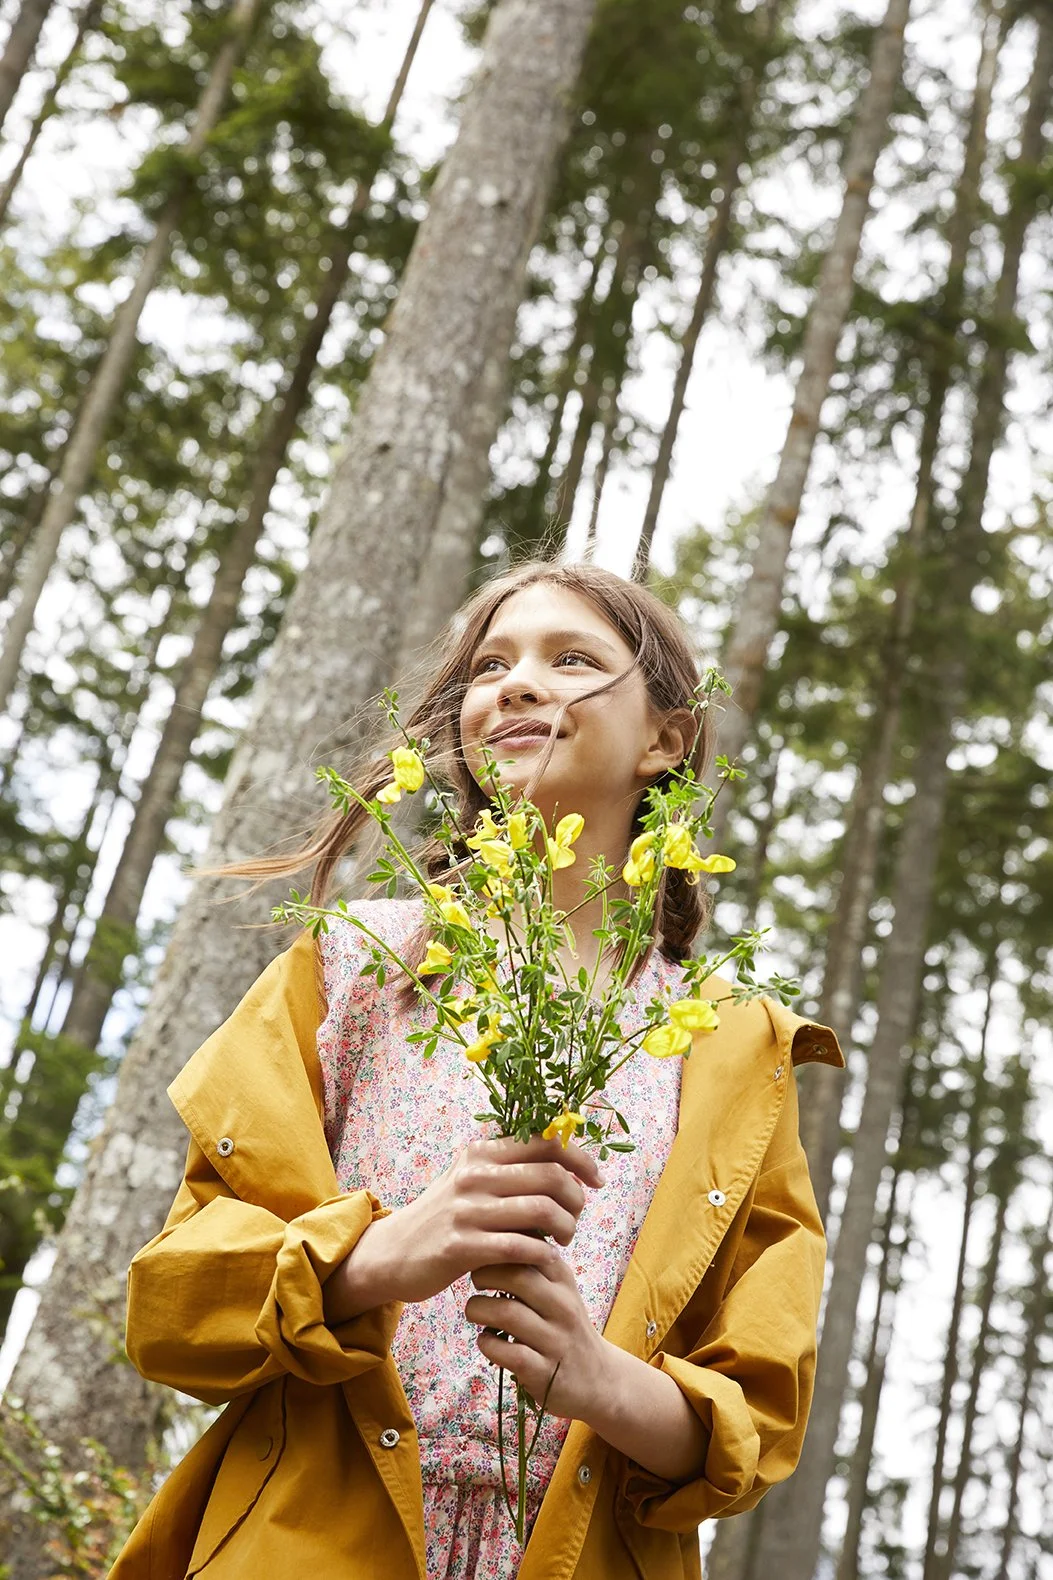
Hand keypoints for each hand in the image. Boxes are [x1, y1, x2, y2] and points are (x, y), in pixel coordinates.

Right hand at [323, 1134, 603, 1322]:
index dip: (581, 1158)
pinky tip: (545, 1260)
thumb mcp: (471, 1180)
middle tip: (575, 1218)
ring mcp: (466, 1210)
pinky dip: (543, 1254)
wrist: (393, 1252)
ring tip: (562, 1240)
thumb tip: (565, 1166)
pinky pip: (521, 1247)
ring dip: (565, 1228)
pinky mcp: (461, 1246)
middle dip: (576, 1198)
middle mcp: (474, 1174)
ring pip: (542, 1211)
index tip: (597, 1180)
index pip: (546, 1142)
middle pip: (551, 1175)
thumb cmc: (444, 1217)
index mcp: (481, 1152)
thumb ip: (509, 1170)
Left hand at [464, 1256, 611, 1423]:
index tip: (485, 1251)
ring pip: (507, 1313)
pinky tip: (485, 1340)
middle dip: (484, 1275)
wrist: (598, 1379)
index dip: (499, 1246)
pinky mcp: (544, 1372)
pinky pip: (507, 1352)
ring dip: (478, 1310)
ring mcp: (555, 1340)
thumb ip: (533, 1265)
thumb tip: (495, 1234)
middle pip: (517, 1276)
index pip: (530, 1249)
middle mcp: (563, 1306)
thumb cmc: (565, 1326)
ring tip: (474, 1311)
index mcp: (564, 1280)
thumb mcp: (559, 1290)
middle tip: (475, 1280)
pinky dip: (487, 1343)